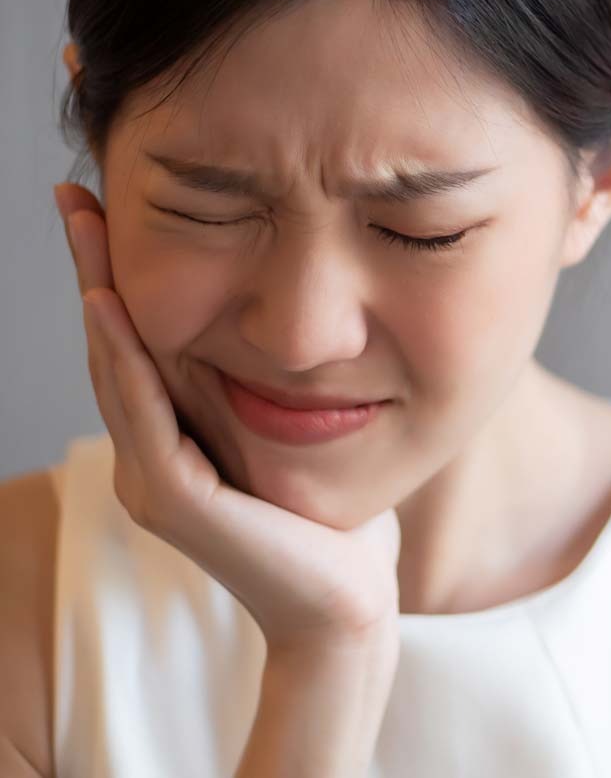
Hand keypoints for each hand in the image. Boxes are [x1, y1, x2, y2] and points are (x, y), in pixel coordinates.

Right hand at [54, 182, 401, 652]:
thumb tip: (280, 319)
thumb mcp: (293, 433)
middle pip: (116, 345)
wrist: (346, 604)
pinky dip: (127, 358)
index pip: (138, 342)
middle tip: (78, 193)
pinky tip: (113, 305)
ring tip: (87, 226)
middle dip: (97, 267)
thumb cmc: (332, 523)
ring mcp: (154, 481)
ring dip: (99, 294)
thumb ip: (264, 390)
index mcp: (174, 440)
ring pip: (118, 371)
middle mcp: (149, 458)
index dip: (119, 274)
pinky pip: (146, 416)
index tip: (106, 204)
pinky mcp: (179, 500)